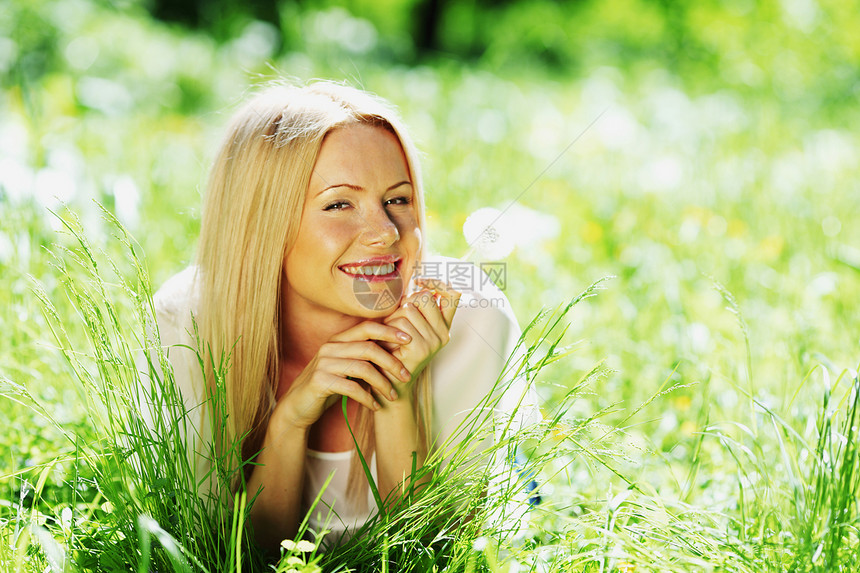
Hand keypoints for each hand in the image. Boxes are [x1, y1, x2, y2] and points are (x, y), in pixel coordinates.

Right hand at [273, 321, 413, 429]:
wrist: (298, 405)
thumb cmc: (328, 385)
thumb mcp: (346, 366)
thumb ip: (364, 357)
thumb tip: (397, 351)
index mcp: (338, 339)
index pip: (367, 327)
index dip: (389, 331)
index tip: (409, 340)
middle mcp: (330, 347)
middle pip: (369, 348)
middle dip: (392, 362)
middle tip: (406, 376)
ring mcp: (323, 363)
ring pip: (363, 368)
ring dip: (382, 383)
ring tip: (392, 396)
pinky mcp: (319, 381)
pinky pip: (351, 387)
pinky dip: (367, 398)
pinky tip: (375, 406)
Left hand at [381, 279, 460, 397]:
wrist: (386, 383)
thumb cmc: (392, 350)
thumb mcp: (406, 325)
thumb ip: (416, 306)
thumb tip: (419, 282)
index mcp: (444, 326)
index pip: (453, 294)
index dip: (437, 283)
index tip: (419, 280)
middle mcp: (444, 334)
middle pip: (425, 297)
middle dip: (405, 303)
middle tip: (394, 322)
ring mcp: (435, 342)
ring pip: (409, 309)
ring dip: (392, 318)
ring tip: (388, 335)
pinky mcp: (422, 348)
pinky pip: (402, 321)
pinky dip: (388, 328)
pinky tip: (386, 342)